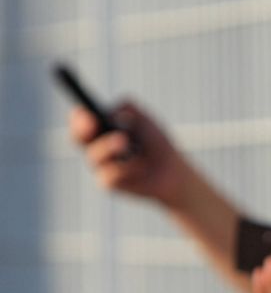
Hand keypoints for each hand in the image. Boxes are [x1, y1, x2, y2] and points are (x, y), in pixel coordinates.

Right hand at [68, 101, 188, 204]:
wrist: (171, 172)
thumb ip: (130, 109)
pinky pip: (108, 174)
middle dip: (81, 130)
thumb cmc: (156, 144)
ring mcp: (100, 165)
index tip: (85, 111)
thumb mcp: (146, 120)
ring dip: (107, 147)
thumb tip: (113, 114)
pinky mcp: (108, 182)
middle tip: (93, 124)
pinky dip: (126, 168)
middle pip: (77, 138)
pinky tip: (140, 167)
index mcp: (101, 129)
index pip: (81, 120)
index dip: (78, 115)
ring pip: (93, 156)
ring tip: (124, 141)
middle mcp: (96, 146)